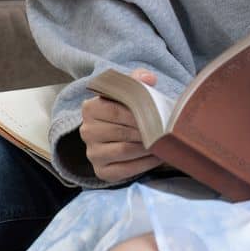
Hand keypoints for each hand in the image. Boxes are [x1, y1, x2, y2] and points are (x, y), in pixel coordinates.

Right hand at [81, 67, 162, 182]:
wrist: (119, 131)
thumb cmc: (126, 109)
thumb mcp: (128, 92)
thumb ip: (137, 81)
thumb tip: (148, 78)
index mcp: (90, 108)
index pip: (114, 111)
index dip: (136, 115)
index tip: (154, 117)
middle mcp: (86, 131)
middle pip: (120, 132)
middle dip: (144, 132)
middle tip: (163, 132)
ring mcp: (92, 154)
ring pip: (124, 151)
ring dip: (146, 148)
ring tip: (162, 144)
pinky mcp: (101, 172)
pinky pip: (125, 170)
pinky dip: (144, 164)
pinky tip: (157, 157)